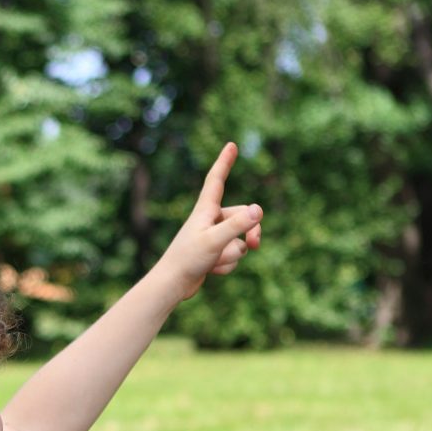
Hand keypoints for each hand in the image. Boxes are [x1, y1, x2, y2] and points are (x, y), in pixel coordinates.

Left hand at [155, 142, 262, 301]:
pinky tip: (210, 270)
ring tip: (213, 261)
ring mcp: (213, 237)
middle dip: (251, 232)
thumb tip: (259, 210)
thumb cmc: (188, 259)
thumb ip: (238, 225)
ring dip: (232, 254)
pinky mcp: (214, 253)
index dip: (224, 162)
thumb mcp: (216, 240)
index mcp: (206, 210)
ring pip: (240, 242)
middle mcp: (210, 220)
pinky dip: (226, 265)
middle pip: (243, 217)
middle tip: (255, 243)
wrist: (172, 285)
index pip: (216, 180)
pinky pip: (233, 256)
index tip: (231, 145)